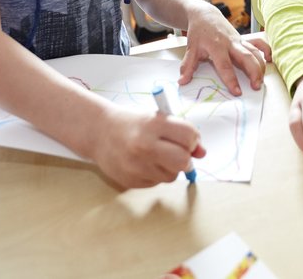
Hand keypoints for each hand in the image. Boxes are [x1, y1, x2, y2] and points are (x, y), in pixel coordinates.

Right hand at [89, 103, 205, 188]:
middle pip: (183, 161)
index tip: (187, 139)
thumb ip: (182, 133)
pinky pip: (156, 183)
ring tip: (155, 156)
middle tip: (177, 152)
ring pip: (172, 176)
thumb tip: (202, 153)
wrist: (100, 133)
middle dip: (185, 158)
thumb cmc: (134, 124)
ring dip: (170, 168)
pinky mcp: (130, 181)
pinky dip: (155, 175)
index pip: (189, 136)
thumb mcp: (158, 120)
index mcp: (153, 124)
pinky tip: (143, 163)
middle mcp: (144, 145)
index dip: (193, 139)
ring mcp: (136, 166)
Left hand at [178, 5, 267, 94]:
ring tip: (261, 81)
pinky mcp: (244, 39)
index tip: (237, 92)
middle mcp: (231, 43)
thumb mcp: (191, 48)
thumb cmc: (198, 32)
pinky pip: (258, 44)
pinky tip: (270, 61)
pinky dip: (266, 50)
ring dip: (260, 66)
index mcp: (217, 46)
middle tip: (256, 86)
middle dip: (253, 72)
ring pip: (254, 52)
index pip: (225, 65)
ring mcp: (239, 40)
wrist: (205, 15)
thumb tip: (182, 81)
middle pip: (246, 57)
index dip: (231, 79)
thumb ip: (188, 66)